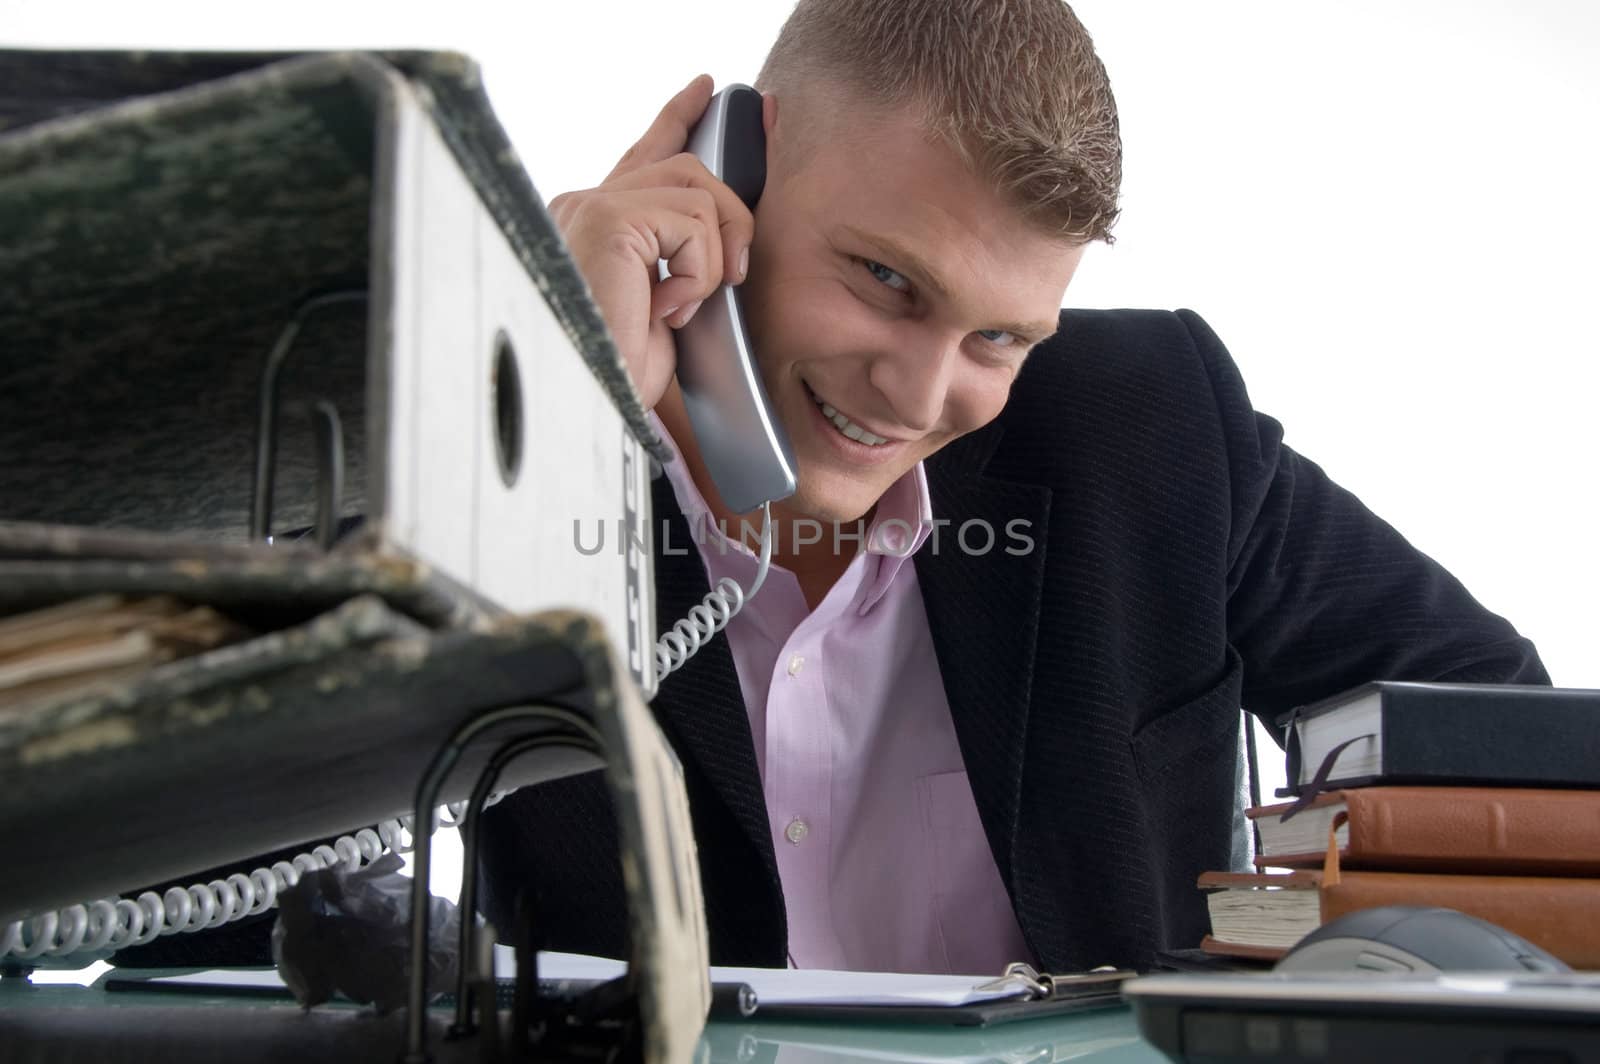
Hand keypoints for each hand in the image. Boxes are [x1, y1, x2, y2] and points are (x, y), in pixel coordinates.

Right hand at [547, 75, 755, 410]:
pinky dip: (698, 272)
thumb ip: (677, 262)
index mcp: (591, 222)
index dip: (677, 119)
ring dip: (712, 259)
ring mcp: (591, 206)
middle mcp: (582, 205)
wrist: (588, 405)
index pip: (642, 155)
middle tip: (734, 272)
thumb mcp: (660, 310)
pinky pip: (693, 222)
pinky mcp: (609, 219)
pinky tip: (668, 307)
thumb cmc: (616, 375)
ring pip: (698, 192)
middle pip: (687, 167)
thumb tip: (724, 238)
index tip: (704, 91)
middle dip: (731, 213)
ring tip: (685, 305)